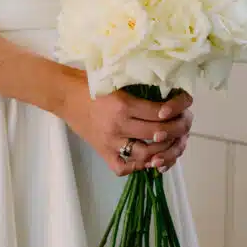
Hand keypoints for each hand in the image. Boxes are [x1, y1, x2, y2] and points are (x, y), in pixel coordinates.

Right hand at [60, 76, 192, 175]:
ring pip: (145, 155)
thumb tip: (165, 95)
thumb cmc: (89, 82)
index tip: (182, 109)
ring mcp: (110, 142)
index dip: (175, 112)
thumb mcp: (116, 80)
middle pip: (156, 134)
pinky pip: (123, 167)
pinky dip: (137, 167)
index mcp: (123, 105)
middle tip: (182, 127)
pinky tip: (147, 159)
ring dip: (162, 152)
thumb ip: (138, 89)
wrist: (63, 94)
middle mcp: (119, 126)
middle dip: (175, 132)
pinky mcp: (102, 152)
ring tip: (169, 144)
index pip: (159, 113)